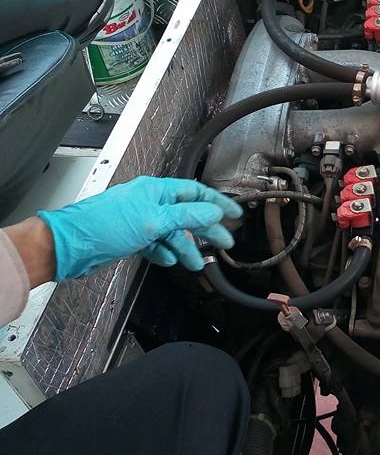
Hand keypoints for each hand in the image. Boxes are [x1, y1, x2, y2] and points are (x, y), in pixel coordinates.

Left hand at [37, 176, 242, 280]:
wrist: (70, 246)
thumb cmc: (104, 226)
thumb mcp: (154, 220)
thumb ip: (187, 216)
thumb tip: (213, 212)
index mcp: (156, 190)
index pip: (195, 193)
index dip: (217, 204)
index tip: (234, 215)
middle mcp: (150, 203)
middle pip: (187, 215)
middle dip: (205, 231)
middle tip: (223, 244)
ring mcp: (141, 221)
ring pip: (173, 233)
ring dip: (185, 248)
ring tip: (195, 263)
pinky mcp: (132, 238)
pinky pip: (157, 244)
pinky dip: (165, 253)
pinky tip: (169, 260)